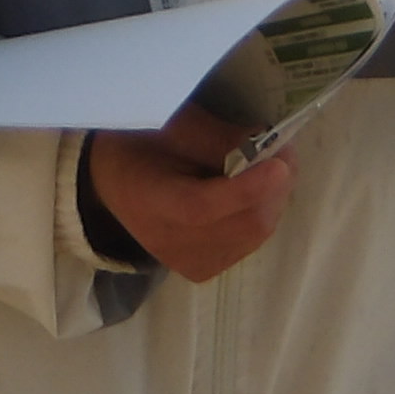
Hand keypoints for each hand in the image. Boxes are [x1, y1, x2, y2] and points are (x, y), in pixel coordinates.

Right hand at [87, 102, 297, 282]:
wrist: (110, 179)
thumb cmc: (139, 142)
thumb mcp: (172, 125)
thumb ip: (219, 136)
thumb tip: (269, 140)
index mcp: (150, 201)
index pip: (202, 207)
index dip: (246, 189)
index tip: (279, 163)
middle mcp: (168, 243)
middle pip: (240, 225)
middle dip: (274, 187)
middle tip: (285, 149)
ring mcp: (187, 262)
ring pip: (253, 235)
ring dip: (273, 198)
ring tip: (273, 165)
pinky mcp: (201, 268)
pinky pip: (247, 244)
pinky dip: (261, 214)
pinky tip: (254, 192)